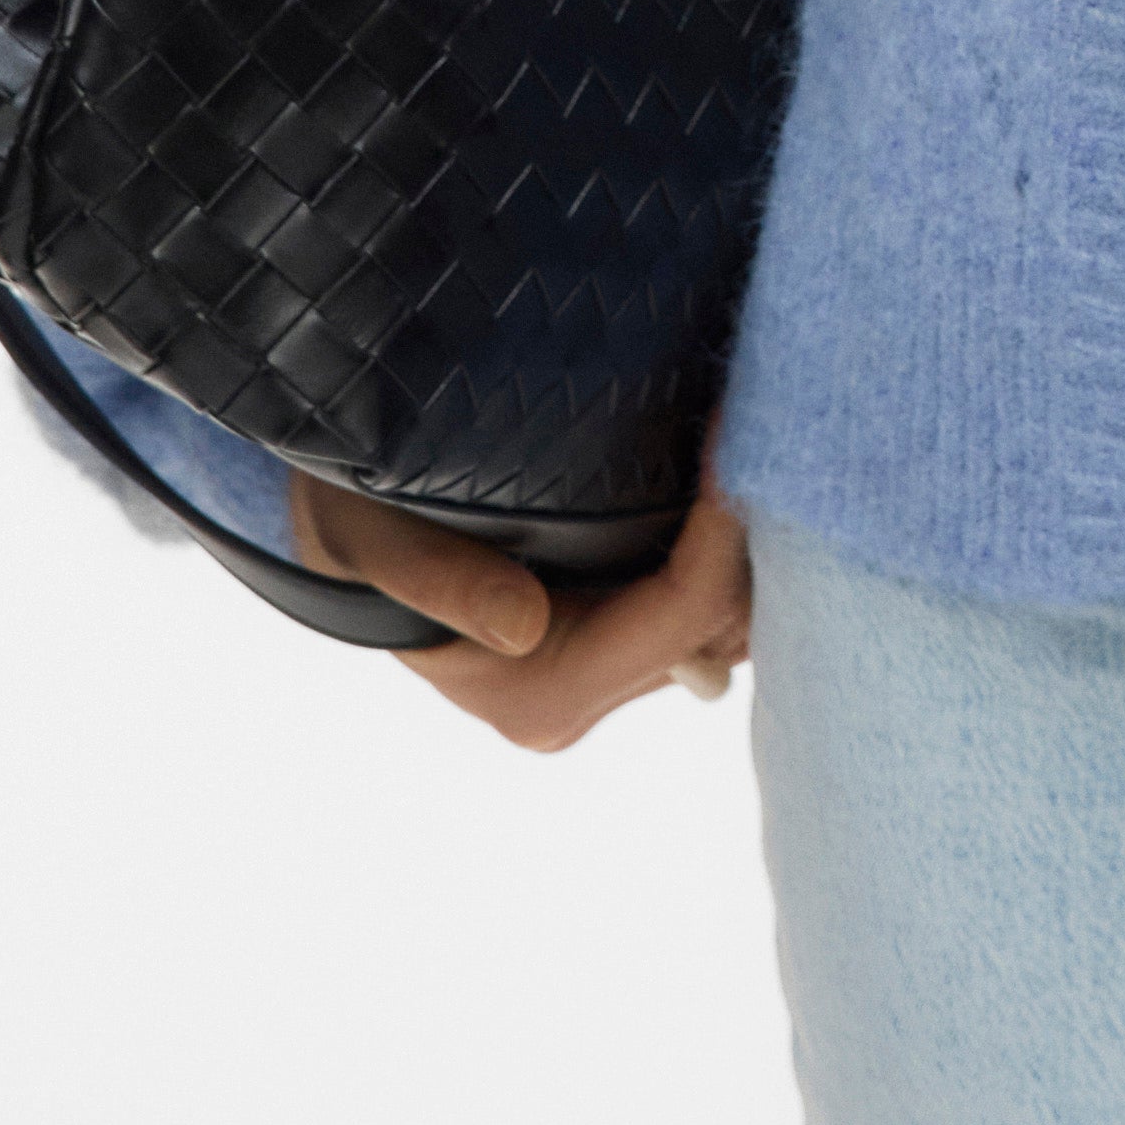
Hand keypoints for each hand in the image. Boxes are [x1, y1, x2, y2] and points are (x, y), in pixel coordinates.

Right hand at [282, 472, 753, 754]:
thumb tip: (522, 624)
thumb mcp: (373, 539)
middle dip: (754, 533)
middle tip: (778, 424)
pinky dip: (725, 547)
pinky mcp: (614, 640)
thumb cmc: (358, 527)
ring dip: (748, 542)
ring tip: (767, 441)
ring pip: (723, 620)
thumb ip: (440, 581)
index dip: (724, 530)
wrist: (346, 537)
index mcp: (539, 691)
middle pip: (719, 622)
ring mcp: (605, 676)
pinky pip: (701, 603)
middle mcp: (582, 699)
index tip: (743, 432)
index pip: (678, 613)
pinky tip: (736, 476)